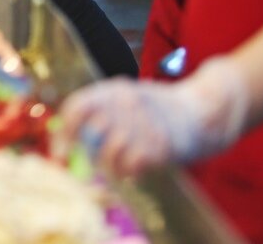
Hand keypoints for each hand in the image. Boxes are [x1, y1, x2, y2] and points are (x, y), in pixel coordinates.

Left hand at [55, 57, 248, 177]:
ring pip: (109, 154)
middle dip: (88, 154)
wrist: (202, 111)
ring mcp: (144, 123)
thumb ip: (98, 112)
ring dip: (111, 166)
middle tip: (91, 164)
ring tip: (120, 164)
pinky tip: (136, 168)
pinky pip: (131, 167)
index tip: (60, 152)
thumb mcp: (125, 99)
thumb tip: (64, 136)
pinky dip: (129, 173)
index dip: (64, 132)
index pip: (77, 107)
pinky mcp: (161, 145)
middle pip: (91, 134)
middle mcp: (127, 103)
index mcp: (114, 89)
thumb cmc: (156, 110)